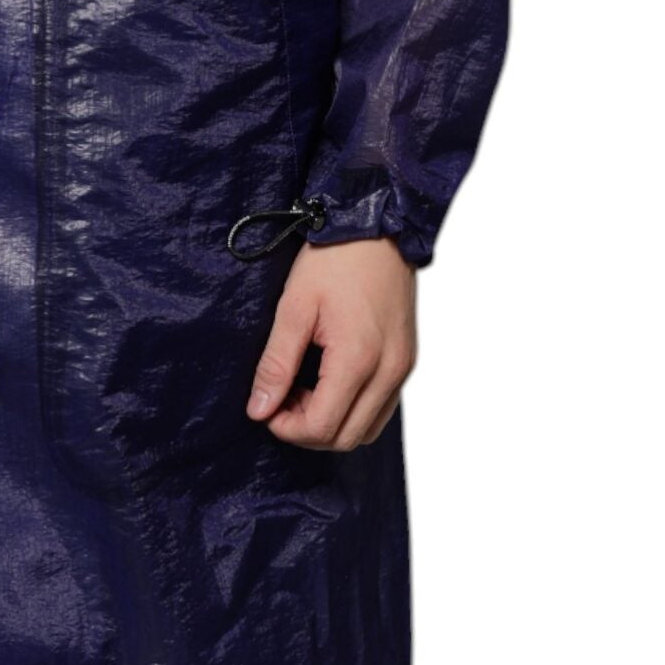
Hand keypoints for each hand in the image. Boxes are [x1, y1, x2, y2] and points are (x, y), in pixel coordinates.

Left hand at [245, 236, 415, 451]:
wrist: (378, 226)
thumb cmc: (334, 259)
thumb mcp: (293, 308)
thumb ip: (275, 364)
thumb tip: (259, 410)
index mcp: (358, 359)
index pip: (322, 427)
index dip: (287, 428)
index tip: (265, 406)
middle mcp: (389, 372)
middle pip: (346, 438)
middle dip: (306, 430)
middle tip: (281, 398)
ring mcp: (402, 368)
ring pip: (366, 430)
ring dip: (330, 423)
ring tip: (302, 389)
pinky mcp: (406, 361)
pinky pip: (380, 409)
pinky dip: (351, 410)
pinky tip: (326, 382)